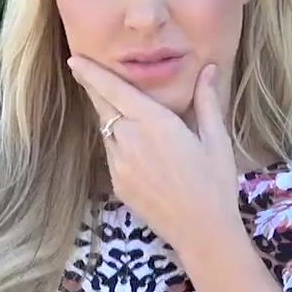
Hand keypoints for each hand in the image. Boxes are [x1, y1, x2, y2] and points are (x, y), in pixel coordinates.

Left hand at [66, 53, 244, 261]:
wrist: (202, 232)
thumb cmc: (215, 183)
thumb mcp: (216, 139)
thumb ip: (206, 101)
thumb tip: (209, 69)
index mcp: (154, 122)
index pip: (114, 90)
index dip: (92, 74)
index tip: (75, 60)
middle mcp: (130, 139)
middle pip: (102, 106)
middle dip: (91, 87)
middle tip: (81, 69)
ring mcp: (120, 163)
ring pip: (106, 130)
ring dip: (108, 116)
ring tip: (117, 108)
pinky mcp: (118, 183)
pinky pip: (111, 153)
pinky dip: (116, 142)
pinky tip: (132, 144)